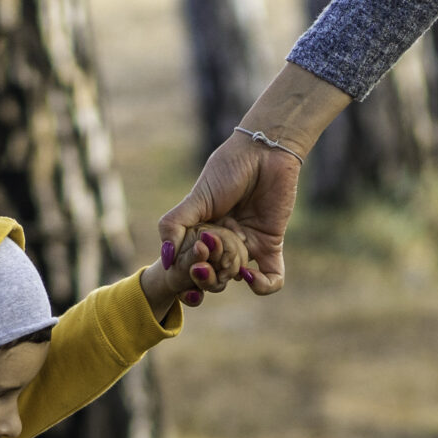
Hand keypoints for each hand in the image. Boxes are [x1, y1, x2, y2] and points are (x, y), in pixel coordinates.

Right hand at [159, 139, 296, 296]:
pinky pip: (271, 278)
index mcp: (200, 232)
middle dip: (206, 277)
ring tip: (228, 264)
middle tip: (205, 264)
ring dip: (228, 276)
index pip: (189, 264)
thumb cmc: (228, 168)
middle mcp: (222, 242)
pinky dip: (263, 285)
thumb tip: (165, 259)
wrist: (265, 152)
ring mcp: (247, 245)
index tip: (189, 263)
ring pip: (235, 278)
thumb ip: (174, 225)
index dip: (186, 272)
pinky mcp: (271, 244)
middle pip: (211, 276)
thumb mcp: (195, 198)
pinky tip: (250, 275)